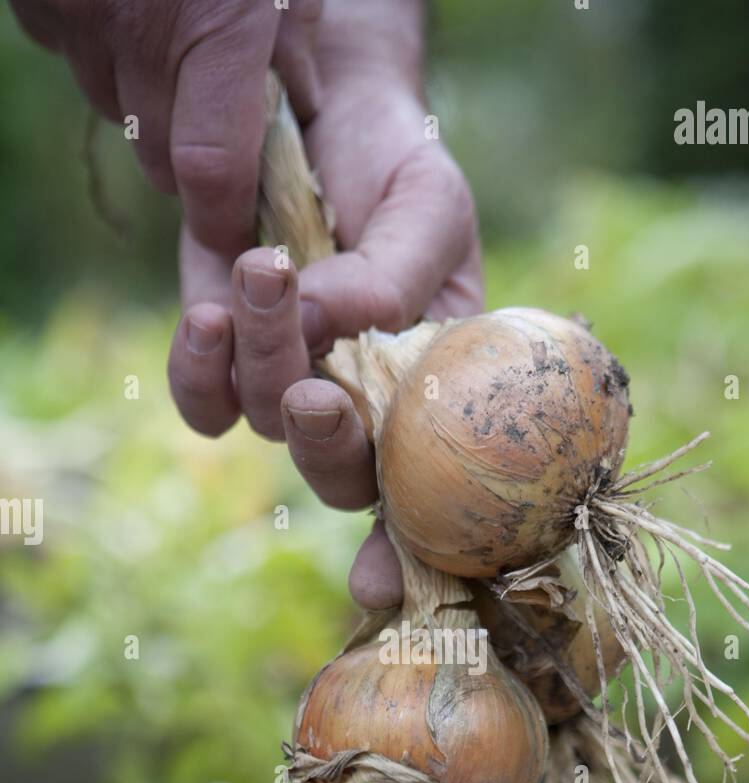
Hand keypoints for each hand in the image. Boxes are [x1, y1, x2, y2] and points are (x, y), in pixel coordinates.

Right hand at [10, 0, 321, 255]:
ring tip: (171, 26)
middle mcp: (138, 35)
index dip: (224, 219)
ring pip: (117, 107)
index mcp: (213, 25)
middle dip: (191, 150)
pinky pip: (73, 52)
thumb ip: (293, 41)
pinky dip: (100, 42)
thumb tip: (297, 108)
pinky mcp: (35, 7)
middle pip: (162, 154)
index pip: (212, 173)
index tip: (238, 233)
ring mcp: (77, 20)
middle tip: (217, 103)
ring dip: (144, 92)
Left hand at [170, 8, 482, 609]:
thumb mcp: (431, 206)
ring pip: (270, 421)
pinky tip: (208, 316)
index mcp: (438, 400)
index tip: (378, 585)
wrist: (328, 117)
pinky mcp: (226, 363)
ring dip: (264, 355)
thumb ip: (397, 272)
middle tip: (315, 387)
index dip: (407, 554)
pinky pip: (203, 402)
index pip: (432, 498)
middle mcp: (366, 413)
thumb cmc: (402, 174)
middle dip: (323, 440)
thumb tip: (333, 318)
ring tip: (268, 267)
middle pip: (340, 476)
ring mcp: (291, 391)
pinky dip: (198, 368)